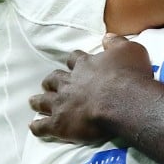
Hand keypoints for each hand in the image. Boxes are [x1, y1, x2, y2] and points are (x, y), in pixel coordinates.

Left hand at [29, 35, 155, 143]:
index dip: (73, 61)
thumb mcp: (130, 50)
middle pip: (54, 79)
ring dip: (38, 101)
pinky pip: (43, 125)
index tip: (73, 63)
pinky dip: (37, 126)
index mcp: (84, 65)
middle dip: (51, 81)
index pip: (74, 59)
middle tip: (49, 83)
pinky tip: (33, 126)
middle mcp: (69, 82)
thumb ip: (116, 43)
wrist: (123, 102)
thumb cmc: (128, 77)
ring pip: (44, 100)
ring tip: (34, 101)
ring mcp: (61, 103)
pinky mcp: (60, 123)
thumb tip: (106, 37)